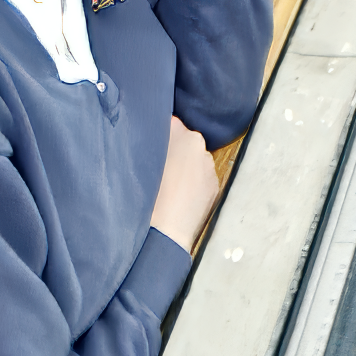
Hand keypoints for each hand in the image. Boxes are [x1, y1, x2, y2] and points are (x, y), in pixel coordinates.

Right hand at [150, 115, 219, 252]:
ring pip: (193, 160)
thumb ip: (150, 143)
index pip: (168, 124)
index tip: (148, 145)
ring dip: (183, 167)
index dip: (157, 135)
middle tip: (155, 166)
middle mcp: (200, 145)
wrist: (164, 232)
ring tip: (166, 186)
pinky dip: (192, 183)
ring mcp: (209, 166)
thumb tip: (151, 136)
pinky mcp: (215, 185)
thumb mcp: (140, 161)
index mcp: (181, 134)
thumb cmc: (147, 195)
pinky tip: (178, 197)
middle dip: (172, 150)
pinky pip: (201, 177)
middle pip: (183, 141)